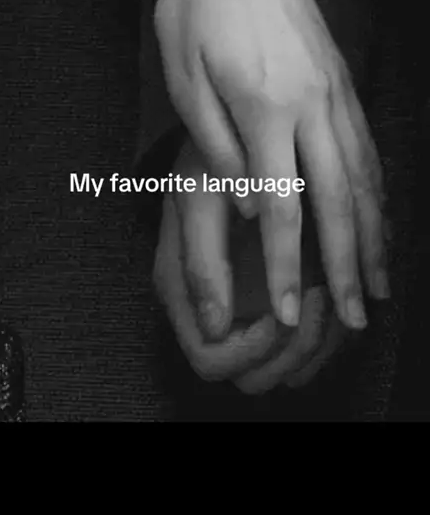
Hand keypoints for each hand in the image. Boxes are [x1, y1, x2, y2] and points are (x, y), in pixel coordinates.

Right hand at [153, 140, 347, 393]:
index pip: (212, 360)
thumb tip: (215, 327)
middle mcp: (210, 311)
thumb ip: (201, 264)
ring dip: (316, 343)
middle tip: (318, 303)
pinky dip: (326, 332)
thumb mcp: (197, 200)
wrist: (229, 137)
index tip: (281, 315)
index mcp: (181, 294)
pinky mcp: (265, 296)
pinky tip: (333, 293)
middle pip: (252, 377)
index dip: (249, 349)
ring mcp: (240, 307)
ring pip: (281, 368)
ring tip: (331, 296)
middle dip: (292, 351)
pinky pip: (300, 343)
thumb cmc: (209, 163)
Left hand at [156, 0, 388, 332]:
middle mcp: (312, 104)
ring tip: (380, 283)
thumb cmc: (196, 11)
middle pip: (338, 203)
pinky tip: (381, 219)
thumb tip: (250, 208)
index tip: (290, 312)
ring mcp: (334, 91)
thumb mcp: (185, 78)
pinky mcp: (342, 81)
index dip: (287, 266)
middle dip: (346, 268)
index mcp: (265, 107)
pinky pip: (368, 146)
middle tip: (355, 318)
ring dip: (374, 237)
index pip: (282, 206)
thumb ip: (219, 148)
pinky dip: (379, 192)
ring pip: (365, 177)